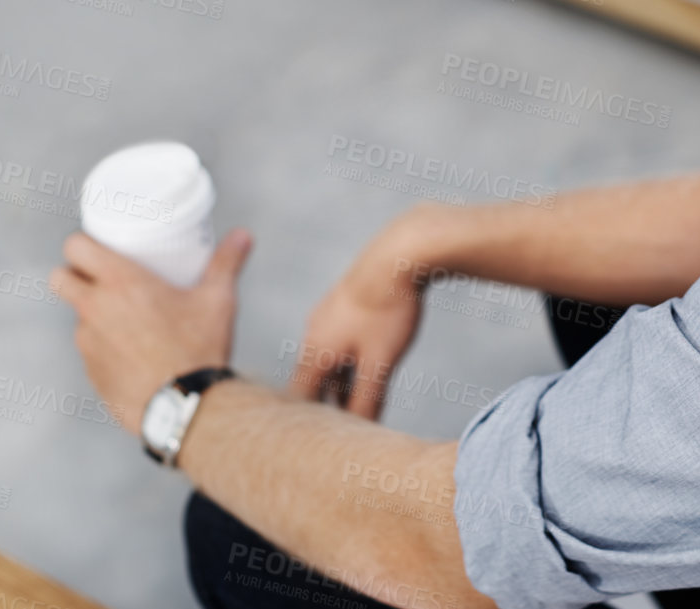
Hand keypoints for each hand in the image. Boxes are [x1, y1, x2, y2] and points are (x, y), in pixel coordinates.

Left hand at [51, 228, 252, 436]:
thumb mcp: (217, 300)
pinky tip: (131, 352)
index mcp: (121, 283)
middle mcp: (96, 309)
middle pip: (59, 279)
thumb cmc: (199, 349)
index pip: (75, 248)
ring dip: (92, 314)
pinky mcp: (92, 373)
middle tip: (101, 278)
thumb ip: (227, 263)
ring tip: (125, 319)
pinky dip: (104, 347)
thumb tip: (244, 235)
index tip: (98, 248)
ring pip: (77, 317)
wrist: (187, 408)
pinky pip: (90, 351)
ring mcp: (89, 344)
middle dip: (73, 275)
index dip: (82, 245)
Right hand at [289, 212, 432, 419]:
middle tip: (335, 434)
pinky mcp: (347, 303)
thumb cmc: (389, 310)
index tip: (307, 447)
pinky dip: (349, 362)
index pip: (298, 400)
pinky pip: (340, 342)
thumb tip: (360, 437)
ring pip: (328, 361)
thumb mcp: (379, 363)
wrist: (400, 252)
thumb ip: (366, 401)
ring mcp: (328, 315)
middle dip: (325, 407)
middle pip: (312, 381)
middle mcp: (313, 332)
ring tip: (357, 407)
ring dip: (340, 385)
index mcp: (313, 351)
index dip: (303, 426)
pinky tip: (369, 369)